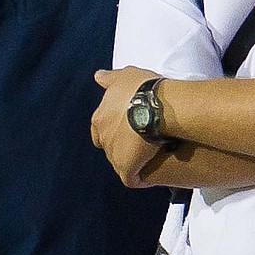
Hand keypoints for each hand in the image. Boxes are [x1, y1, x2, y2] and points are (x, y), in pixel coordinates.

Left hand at [92, 66, 165, 185]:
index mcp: (99, 119)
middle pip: (110, 146)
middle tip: (142, 143)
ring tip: (150, 158)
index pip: (102, 128)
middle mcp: (102, 137)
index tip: (131, 127)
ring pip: (121, 162)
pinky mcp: (126, 168)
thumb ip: (111, 79)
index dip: (117, 128)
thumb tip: (98, 76)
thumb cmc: (142, 88)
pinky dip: (140, 178)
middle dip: (123, 145)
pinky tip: (151, 175)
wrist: (156, 105)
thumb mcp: (125, 76)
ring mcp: (113, 155)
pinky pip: (132, 178)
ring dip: (133, 161)